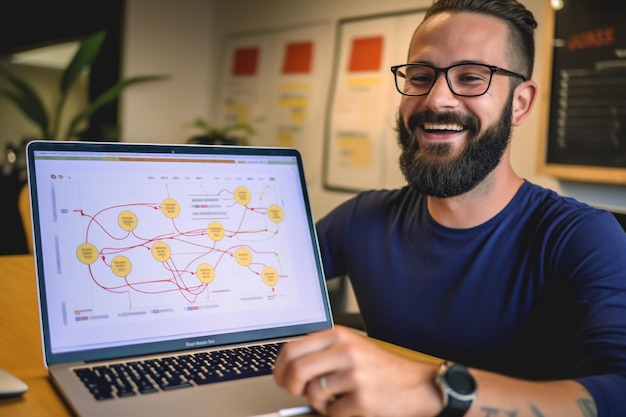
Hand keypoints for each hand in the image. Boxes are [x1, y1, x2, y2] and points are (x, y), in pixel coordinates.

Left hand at [273, 325, 441, 416]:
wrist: (419, 386)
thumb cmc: (384, 369)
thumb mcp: (352, 349)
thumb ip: (323, 353)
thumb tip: (290, 368)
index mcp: (339, 336)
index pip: (292, 348)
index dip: (280, 367)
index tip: (280, 377)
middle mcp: (345, 351)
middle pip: (296, 370)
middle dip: (291, 386)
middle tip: (298, 392)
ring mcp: (353, 374)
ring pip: (313, 393)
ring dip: (319, 403)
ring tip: (334, 399)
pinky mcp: (361, 398)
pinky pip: (331, 412)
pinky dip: (336, 414)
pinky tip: (351, 406)